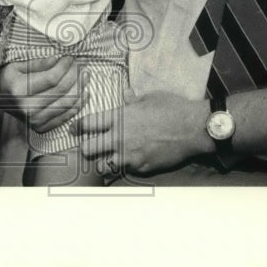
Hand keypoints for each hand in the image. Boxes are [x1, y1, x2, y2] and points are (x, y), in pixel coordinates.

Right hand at [0, 54, 79, 132]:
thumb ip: (37, 63)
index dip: (65, 66)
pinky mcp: (42, 128)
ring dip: (80, 87)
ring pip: (68, 103)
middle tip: (80, 64)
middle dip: (75, 74)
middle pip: (62, 90)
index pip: (52, 77)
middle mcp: (28, 108)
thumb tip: (58, 59)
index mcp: (20, 90)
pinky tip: (85, 92)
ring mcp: (35, 121)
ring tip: (85, 75)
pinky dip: (79, 104)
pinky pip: (67, 115)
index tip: (70, 57)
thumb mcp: (16, 66)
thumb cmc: (7, 80)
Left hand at [77, 89, 212, 175]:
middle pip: (88, 149)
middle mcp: (119, 138)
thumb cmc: (172, 108)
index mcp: (118, 117)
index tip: (74, 130)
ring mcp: (129, 155)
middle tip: (89, 147)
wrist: (192, 128)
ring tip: (107, 159)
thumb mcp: (149, 98)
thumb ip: (133, 101)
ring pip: (103, 166)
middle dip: (86, 148)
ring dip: (104, 162)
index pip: (88, 124)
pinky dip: (126, 167)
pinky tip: (131, 162)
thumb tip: (126, 95)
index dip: (78, 127)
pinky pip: (126, 170)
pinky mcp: (141, 167)